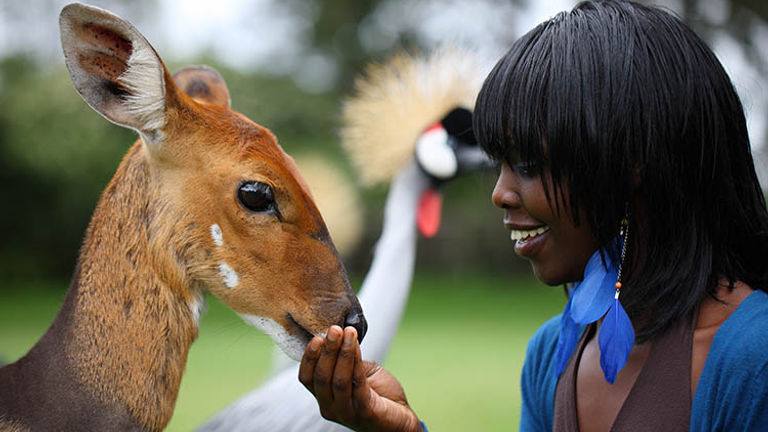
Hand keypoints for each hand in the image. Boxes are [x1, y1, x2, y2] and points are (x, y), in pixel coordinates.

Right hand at [299, 325, 422, 431]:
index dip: (309, 357)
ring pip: (337, 380)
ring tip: (348, 332)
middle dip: (327, 350)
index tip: (316, 337)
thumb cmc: (380, 396)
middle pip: (320, 377)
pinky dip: (355, 361)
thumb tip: (343, 338)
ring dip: (341, 353)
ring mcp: (346, 412)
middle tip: (334, 329)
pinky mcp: (363, 412)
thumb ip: (349, 362)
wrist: (399, 420)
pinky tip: (356, 345)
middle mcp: (330, 407)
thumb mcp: (359, 374)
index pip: (307, 378)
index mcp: (325, 397)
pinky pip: (357, 383)